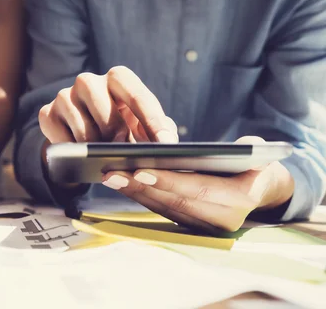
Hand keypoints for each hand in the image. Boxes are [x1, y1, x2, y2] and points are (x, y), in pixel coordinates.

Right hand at [39, 66, 178, 143]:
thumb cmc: (122, 128)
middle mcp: (88, 81)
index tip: (166, 143)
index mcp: (117, 78)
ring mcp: (64, 96)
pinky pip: (61, 138)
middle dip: (117, 131)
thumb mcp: (143, 126)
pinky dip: (74, 152)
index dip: (152, 120)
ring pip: (82, 127)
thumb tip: (168, 143)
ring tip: (104, 157)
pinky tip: (82, 158)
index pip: (136, 95)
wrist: (85, 140)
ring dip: (96, 146)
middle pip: (104, 108)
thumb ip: (159, 129)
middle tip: (125, 150)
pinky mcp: (47, 114)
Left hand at [101, 136, 295, 232]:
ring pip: (165, 208)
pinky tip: (122, 183)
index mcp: (242, 198)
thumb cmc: (256, 162)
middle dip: (141, 187)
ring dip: (136, 193)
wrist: (261, 190)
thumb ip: (252, 149)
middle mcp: (224, 218)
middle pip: (175, 202)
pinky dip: (143, 197)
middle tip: (112, 173)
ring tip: (110, 176)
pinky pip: (164, 210)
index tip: (140, 170)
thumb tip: (245, 145)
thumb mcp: (259, 153)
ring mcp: (206, 226)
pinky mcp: (192, 226)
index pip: (200, 190)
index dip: (169, 181)